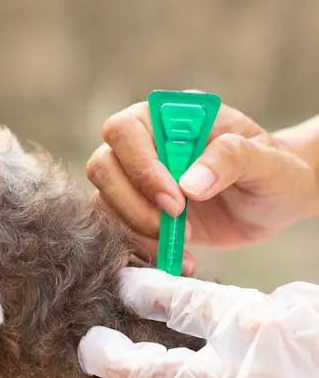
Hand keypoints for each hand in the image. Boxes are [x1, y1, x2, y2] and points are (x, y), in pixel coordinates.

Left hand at [78, 267, 318, 377]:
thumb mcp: (284, 305)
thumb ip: (227, 307)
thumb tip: (161, 299)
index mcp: (257, 323)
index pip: (179, 303)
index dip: (140, 294)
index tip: (120, 291)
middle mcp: (253, 375)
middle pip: (159, 373)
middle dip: (111, 360)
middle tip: (90, 350)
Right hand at [87, 99, 318, 274]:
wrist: (274, 201)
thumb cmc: (272, 171)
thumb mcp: (265, 161)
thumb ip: (230, 160)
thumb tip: (190, 183)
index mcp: (168, 118)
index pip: (126, 130)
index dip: (141, 167)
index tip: (175, 199)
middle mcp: (143, 145)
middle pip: (103, 166)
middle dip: (133, 202)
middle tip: (174, 222)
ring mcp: (136, 180)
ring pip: (104, 201)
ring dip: (136, 229)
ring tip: (182, 243)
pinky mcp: (138, 212)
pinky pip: (117, 229)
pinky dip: (141, 248)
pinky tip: (177, 258)